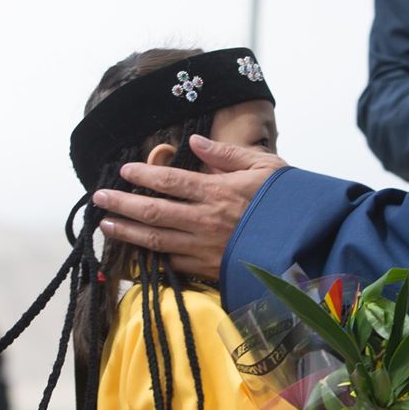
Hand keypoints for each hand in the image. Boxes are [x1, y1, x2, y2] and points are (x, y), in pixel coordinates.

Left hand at [93, 135, 284, 278]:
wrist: (309, 243)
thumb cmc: (288, 201)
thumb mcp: (264, 166)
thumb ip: (225, 153)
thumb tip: (193, 140)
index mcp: (218, 191)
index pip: (169, 181)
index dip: (143, 175)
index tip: (123, 170)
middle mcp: (206, 220)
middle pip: (153, 211)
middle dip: (122, 204)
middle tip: (99, 198)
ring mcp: (207, 247)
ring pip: (157, 240)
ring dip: (127, 233)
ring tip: (106, 225)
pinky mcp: (211, 269)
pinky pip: (174, 263)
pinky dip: (152, 257)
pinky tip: (136, 252)